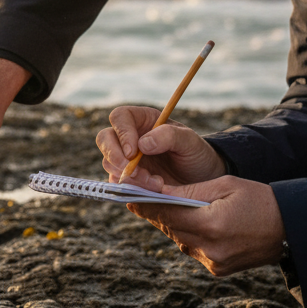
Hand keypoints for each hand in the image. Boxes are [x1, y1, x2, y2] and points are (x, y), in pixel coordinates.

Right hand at [96, 105, 225, 188]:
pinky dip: (131, 188)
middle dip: (115, 157)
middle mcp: (130, 137)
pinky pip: (116, 182)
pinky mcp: (126, 177)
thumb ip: (169, 136)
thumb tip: (142, 144)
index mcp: (143, 120)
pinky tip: (153, 190)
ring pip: (109, 163)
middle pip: (105, 138)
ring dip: (129, 176)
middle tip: (134, 172)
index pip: (120, 117)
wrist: (201, 181)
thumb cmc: (196, 154)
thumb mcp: (190, 142)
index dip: (122, 133)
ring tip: (157, 183)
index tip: (133, 152)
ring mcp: (125, 158)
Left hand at [128, 176, 286, 274]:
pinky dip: (189, 235)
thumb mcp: (224, 186)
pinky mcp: (218, 269)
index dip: (143, 204)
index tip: (126, 195)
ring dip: (172, 223)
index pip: (165, 214)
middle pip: (169, 228)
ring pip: (179, 239)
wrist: (294, 228)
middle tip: (138, 196)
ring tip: (164, 206)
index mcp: (210, 225)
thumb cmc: (260, 200)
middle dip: (156, 212)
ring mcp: (213, 262)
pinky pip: (193, 249)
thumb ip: (188, 192)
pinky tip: (191, 222)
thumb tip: (155, 193)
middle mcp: (208, 249)